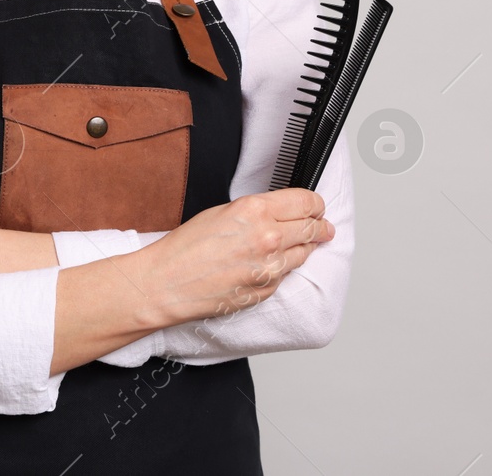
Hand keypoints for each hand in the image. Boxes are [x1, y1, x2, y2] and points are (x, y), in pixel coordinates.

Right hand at [134, 187, 334, 326]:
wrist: (168, 283)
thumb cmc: (185, 248)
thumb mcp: (221, 213)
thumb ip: (256, 211)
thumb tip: (281, 213)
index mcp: (255, 210)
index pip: (306, 202)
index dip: (315, 203)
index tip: (316, 206)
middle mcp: (269, 236)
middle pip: (314, 226)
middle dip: (320, 225)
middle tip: (323, 225)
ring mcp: (272, 266)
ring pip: (306, 251)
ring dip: (306, 246)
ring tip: (303, 243)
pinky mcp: (270, 289)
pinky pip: (288, 273)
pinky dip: (285, 266)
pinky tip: (272, 262)